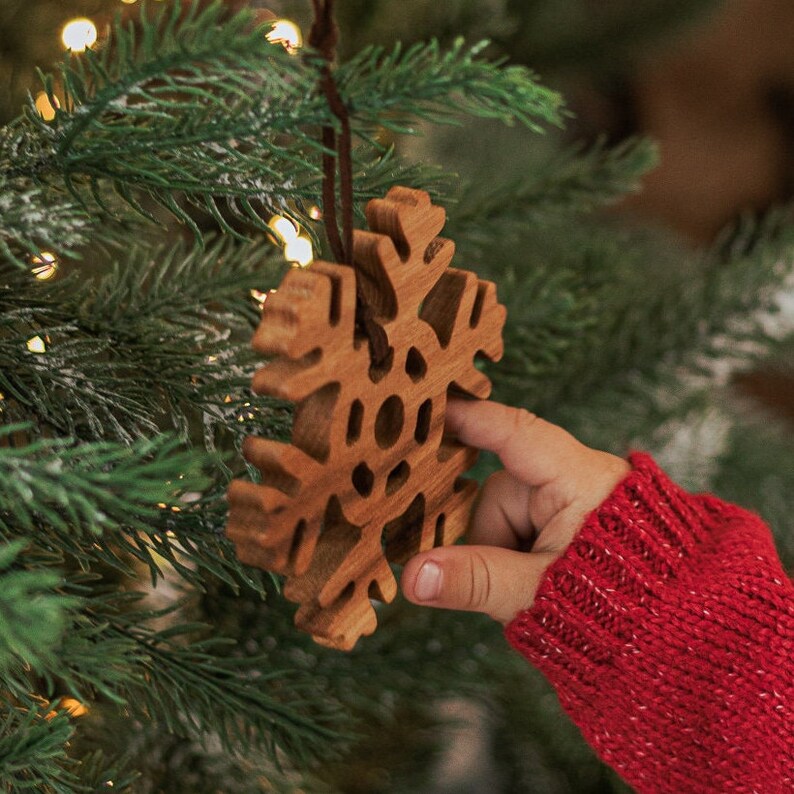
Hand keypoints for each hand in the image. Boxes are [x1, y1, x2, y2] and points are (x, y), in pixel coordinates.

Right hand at [401, 399, 630, 622]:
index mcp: (580, 479)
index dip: (471, 418)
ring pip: (503, 515)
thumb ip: (474, 579)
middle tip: (507, 578)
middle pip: (499, 491)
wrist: (671, 631)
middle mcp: (575, 477)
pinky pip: (519, 527)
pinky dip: (514, 555)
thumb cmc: (617, 605)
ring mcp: (571, 499)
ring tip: (527, 588)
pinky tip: (528, 581)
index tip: (431, 406)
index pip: (516, 432)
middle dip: (491, 538)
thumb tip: (413, 575)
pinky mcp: (566, 520)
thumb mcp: (536, 590)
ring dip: (501, 553)